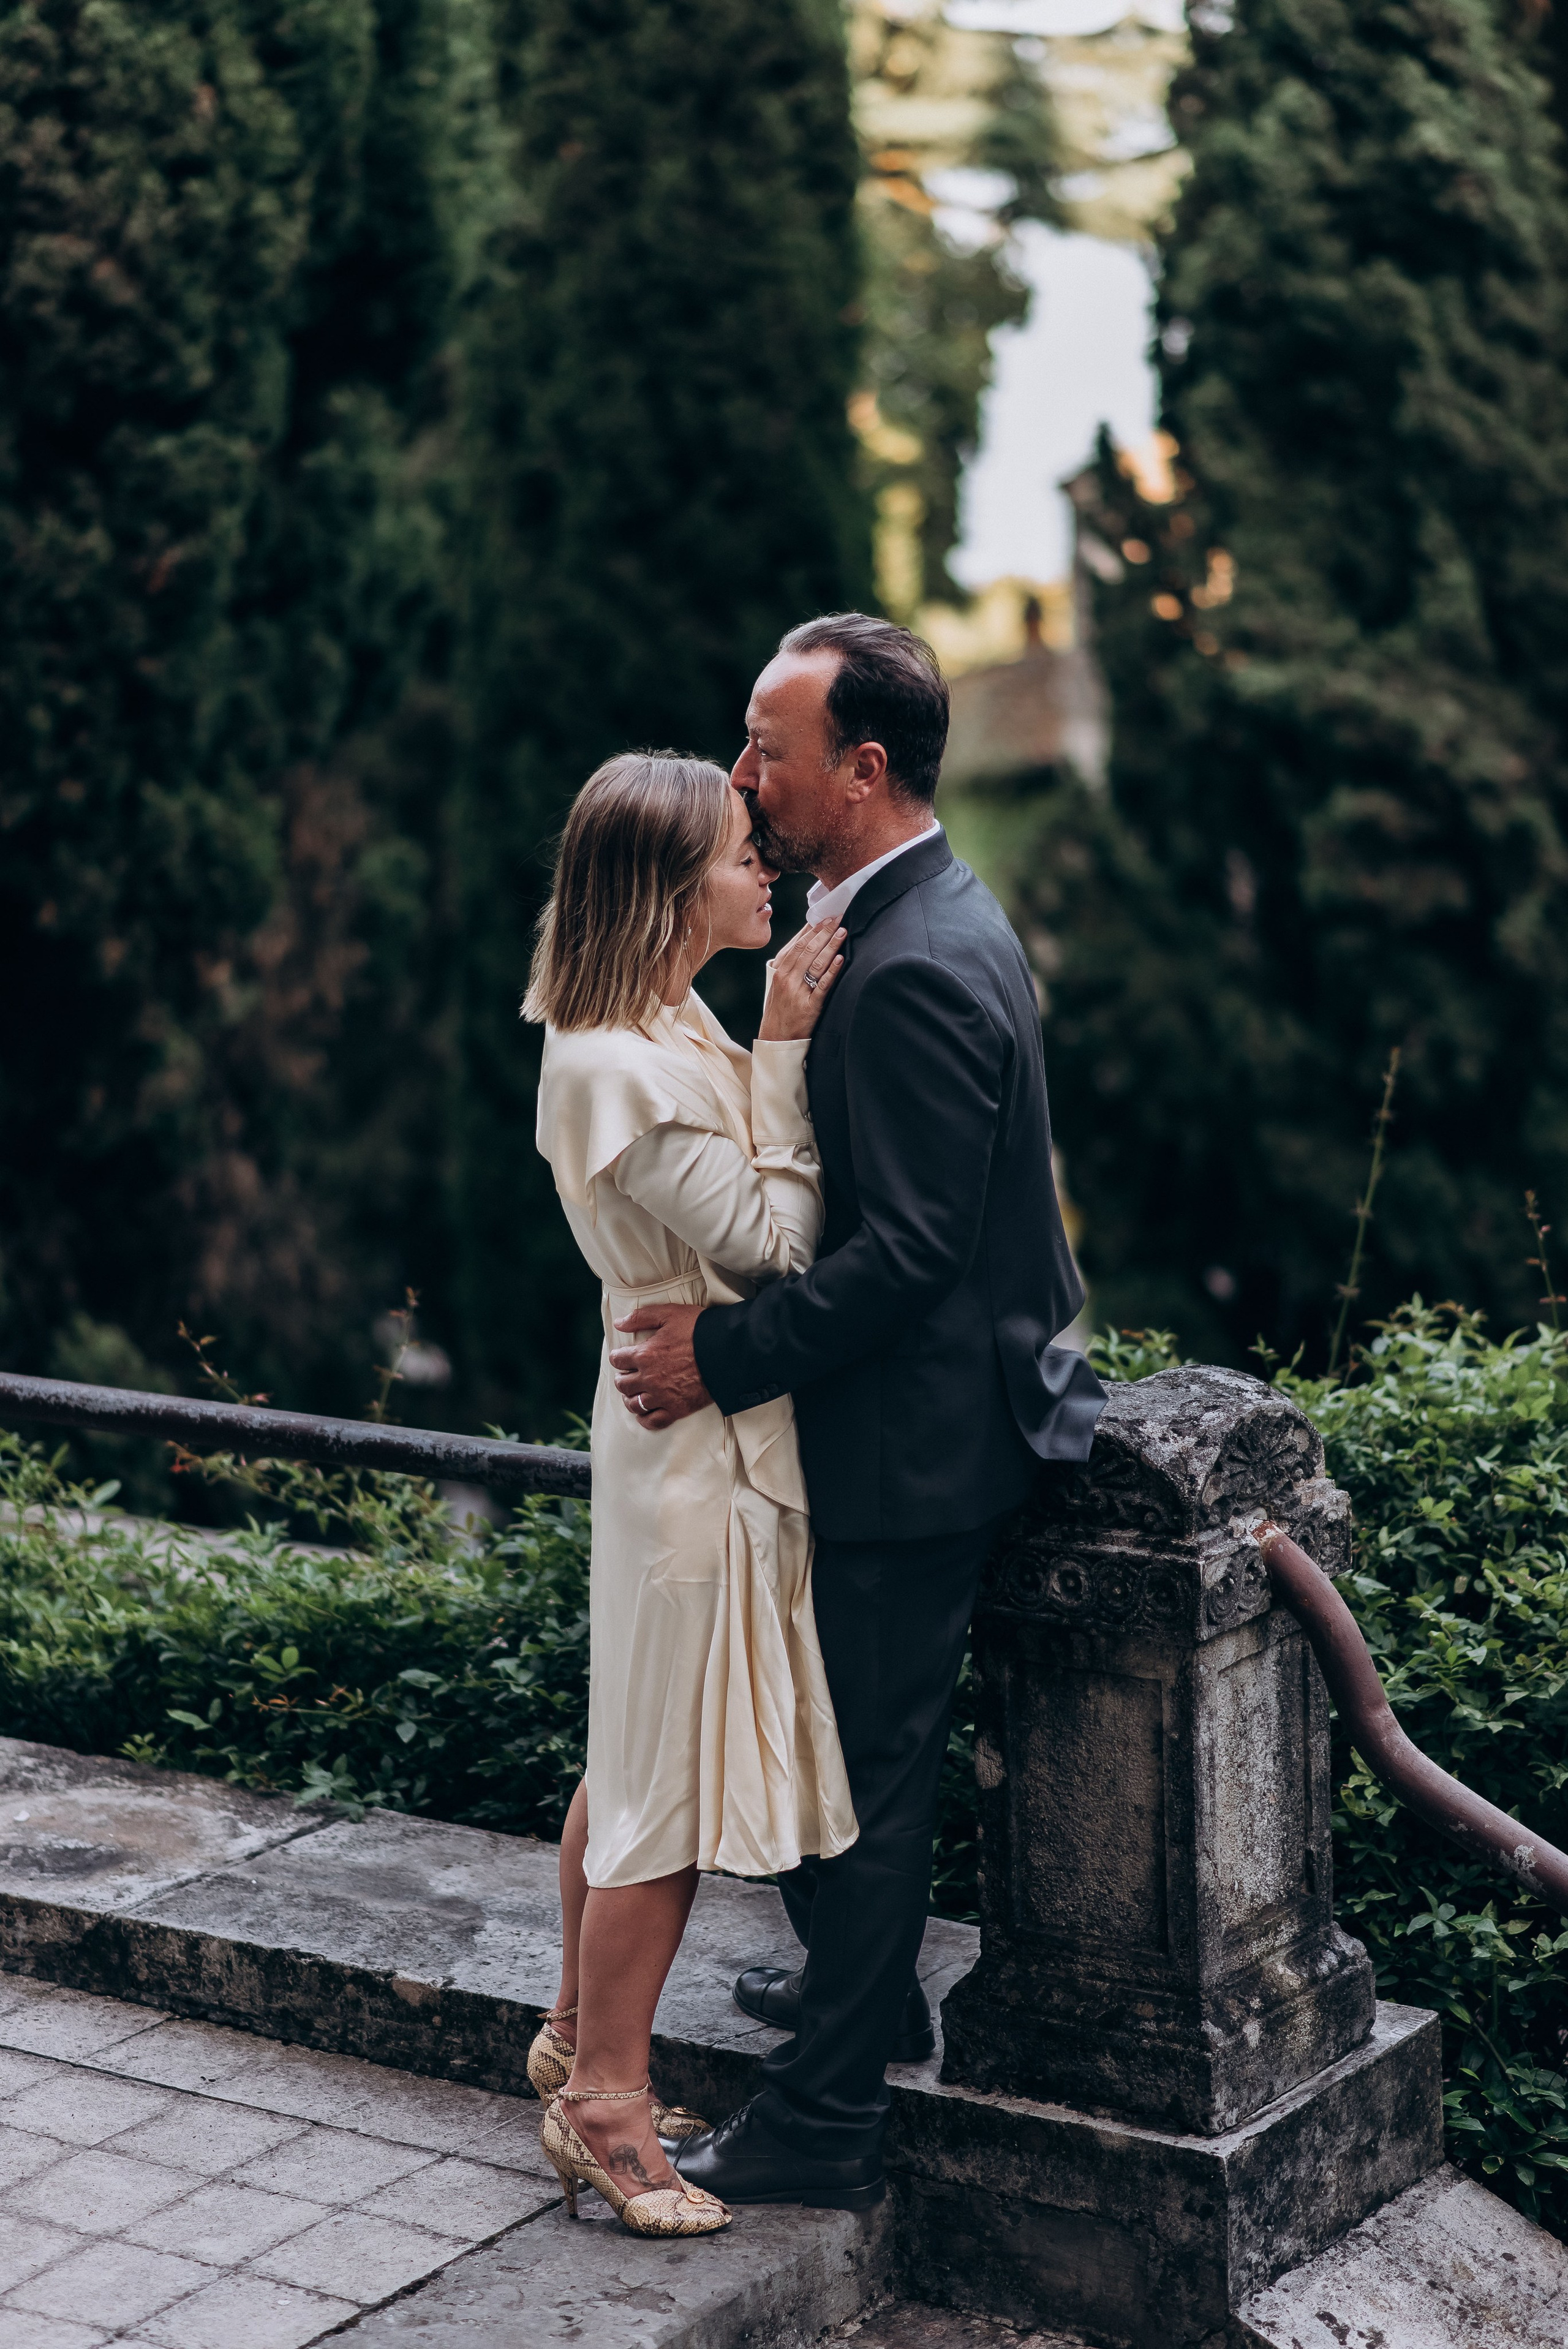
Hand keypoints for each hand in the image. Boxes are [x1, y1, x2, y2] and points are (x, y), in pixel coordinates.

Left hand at [608, 1304, 710, 1428]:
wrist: (727, 1351)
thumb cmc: (699, 1330)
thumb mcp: (669, 1314)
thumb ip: (640, 1317)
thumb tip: (618, 1323)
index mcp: (645, 1354)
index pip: (618, 1360)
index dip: (618, 1357)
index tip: (622, 1357)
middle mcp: (649, 1378)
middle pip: (622, 1384)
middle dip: (622, 1378)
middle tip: (628, 1375)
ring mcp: (662, 1396)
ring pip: (634, 1404)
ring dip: (630, 1398)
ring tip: (635, 1394)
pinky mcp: (677, 1409)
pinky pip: (653, 1421)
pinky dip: (645, 1419)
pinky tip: (645, 1413)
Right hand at [758, 918, 845, 1042]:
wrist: (775, 1038)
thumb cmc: (780, 1008)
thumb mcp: (779, 982)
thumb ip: (791, 963)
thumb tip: (806, 939)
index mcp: (780, 970)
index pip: (798, 944)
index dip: (813, 928)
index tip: (826, 916)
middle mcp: (787, 979)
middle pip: (808, 949)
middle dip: (825, 932)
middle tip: (839, 918)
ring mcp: (797, 992)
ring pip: (815, 964)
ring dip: (830, 946)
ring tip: (842, 932)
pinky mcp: (809, 1007)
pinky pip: (822, 986)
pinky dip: (831, 971)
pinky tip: (840, 959)